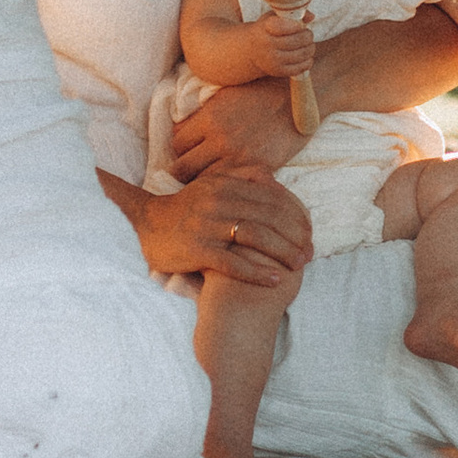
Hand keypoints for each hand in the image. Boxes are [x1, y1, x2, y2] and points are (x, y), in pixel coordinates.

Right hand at [135, 163, 312, 288]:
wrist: (146, 225)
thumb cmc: (186, 208)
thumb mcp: (212, 184)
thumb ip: (240, 176)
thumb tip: (273, 176)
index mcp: (224, 183)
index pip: (270, 198)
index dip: (295, 215)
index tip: (310, 232)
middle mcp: (218, 201)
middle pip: (268, 217)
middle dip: (295, 236)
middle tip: (311, 252)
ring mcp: (207, 225)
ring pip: (255, 237)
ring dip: (282, 252)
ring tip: (299, 265)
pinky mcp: (197, 249)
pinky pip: (233, 263)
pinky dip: (257, 272)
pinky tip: (274, 280)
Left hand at [170, 75, 304, 178]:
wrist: (299, 99)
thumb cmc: (262, 91)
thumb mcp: (225, 94)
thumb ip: (202, 113)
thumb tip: (179, 129)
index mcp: (209, 117)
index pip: (176, 142)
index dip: (180, 147)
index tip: (188, 149)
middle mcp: (220, 139)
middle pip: (183, 167)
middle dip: (185, 169)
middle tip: (193, 169)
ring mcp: (239, 157)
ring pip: (203, 182)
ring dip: (204, 180)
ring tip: (210, 178)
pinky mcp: (258, 170)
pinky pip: (230, 186)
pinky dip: (228, 185)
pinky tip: (230, 181)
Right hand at [256, 5, 316, 69]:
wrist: (251, 51)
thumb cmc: (265, 30)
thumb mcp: (273, 17)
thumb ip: (292, 14)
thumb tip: (311, 16)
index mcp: (265, 27)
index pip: (286, 26)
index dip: (298, 25)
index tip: (301, 24)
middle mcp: (267, 44)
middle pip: (298, 40)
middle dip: (308, 36)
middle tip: (308, 34)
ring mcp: (273, 60)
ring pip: (302, 54)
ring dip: (310, 48)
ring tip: (309, 44)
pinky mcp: (278, 71)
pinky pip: (300, 68)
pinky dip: (307, 61)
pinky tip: (306, 56)